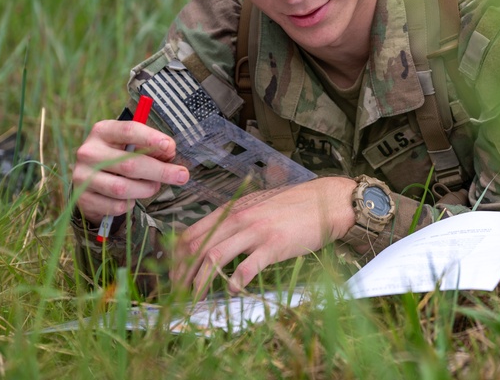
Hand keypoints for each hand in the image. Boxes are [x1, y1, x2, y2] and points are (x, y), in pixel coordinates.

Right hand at [72, 119, 185, 222]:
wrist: (90, 181)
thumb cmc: (119, 157)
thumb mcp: (131, 146)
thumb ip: (150, 147)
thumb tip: (169, 152)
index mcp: (102, 131)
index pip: (129, 130)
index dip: (151, 138)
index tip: (171, 147)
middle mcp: (88, 152)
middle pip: (130, 164)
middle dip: (161, 171)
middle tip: (182, 176)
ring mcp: (82, 176)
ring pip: (123, 188)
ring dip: (146, 189)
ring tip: (154, 186)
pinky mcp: (82, 198)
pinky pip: (116, 206)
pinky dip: (130, 204)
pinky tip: (131, 197)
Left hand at [170, 176, 355, 296]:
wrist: (326, 201)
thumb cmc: (293, 207)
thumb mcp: (257, 207)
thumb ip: (236, 222)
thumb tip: (215, 242)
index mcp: (232, 210)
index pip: (191, 233)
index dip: (176, 258)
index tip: (173, 276)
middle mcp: (238, 218)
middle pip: (196, 247)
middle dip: (181, 274)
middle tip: (178, 294)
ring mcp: (255, 231)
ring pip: (214, 257)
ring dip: (200, 282)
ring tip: (195, 299)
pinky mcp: (274, 245)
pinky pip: (246, 267)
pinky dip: (234, 282)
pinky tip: (231, 292)